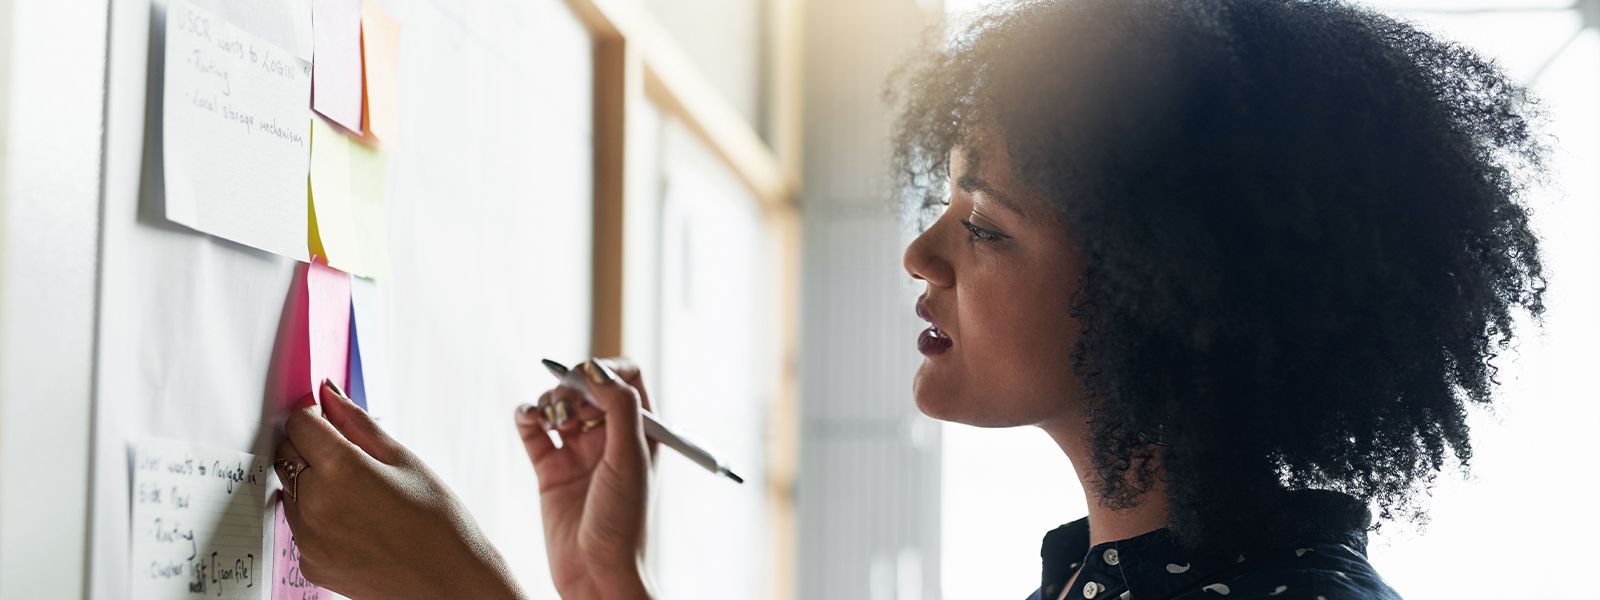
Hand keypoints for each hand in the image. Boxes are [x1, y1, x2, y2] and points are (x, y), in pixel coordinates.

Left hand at [276, 380, 527, 599]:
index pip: (299, 423)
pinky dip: (319, 518)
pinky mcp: (309, 564)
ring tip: (360, 497)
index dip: (316, 415)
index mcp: (341, 470)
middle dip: (312, 447)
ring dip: (313, 484)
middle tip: (352, 458)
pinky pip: (301, 527)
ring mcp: (308, 539)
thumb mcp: (404, 461)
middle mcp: (315, 504)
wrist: (448, 584)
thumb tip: (328, 393)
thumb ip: (359, 424)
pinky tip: (357, 524)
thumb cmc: (438, 522)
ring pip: (292, 491)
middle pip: (288, 455)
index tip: (331, 420)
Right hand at [515, 358, 657, 599]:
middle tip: (566, 408)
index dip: (603, 369)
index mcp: (639, 431)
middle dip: (570, 385)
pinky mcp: (549, 470)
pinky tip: (528, 418)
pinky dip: (526, 416)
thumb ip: (619, 408)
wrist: (597, 574)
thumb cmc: (624, 521)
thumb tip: (597, 367)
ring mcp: (578, 452)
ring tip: (551, 422)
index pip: (625, 377)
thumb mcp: (630, 458)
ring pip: (557, 404)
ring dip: (548, 400)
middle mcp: (609, 438)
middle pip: (586, 386)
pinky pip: (532, 430)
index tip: (584, 378)